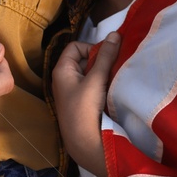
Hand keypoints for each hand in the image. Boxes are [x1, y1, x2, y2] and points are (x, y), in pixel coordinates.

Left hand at [52, 32, 119, 176]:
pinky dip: (101, 86)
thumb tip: (115, 34)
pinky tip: (111, 91)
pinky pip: (91, 87)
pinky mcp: (80, 104)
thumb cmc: (85, 109)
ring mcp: (72, 92)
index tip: (106, 57)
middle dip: (100, 61)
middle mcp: (64, 79)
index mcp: (62, 70)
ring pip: (89, 74)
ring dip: (102, 74)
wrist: (83, 143)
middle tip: (114, 68)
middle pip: (83, 60)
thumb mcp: (96, 79)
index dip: (91, 48)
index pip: (76, 46)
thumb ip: (106, 57)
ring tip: (114, 80)